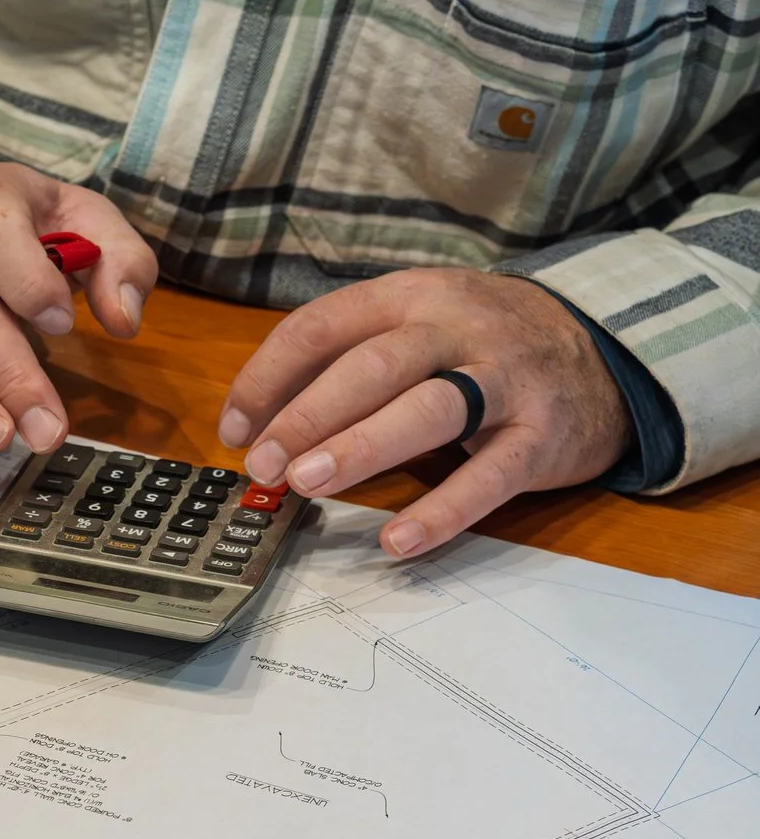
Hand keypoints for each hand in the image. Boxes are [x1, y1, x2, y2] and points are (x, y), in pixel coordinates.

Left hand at [218, 269, 629, 557]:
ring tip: (306, 485)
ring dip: (361, 447)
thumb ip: (344, 363)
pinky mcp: (543, 434)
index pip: (323, 325)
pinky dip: (443, 510)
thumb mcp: (416, 328)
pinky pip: (490, 474)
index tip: (233, 428)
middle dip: (308, 416)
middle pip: (372, 366)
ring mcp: (506, 379)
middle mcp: (458, 328)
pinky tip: (397, 540)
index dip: (268, 377)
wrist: (605, 353)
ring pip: (428, 409)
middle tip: (261, 465)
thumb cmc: (480, 348)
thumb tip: (254, 422)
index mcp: (411, 297)